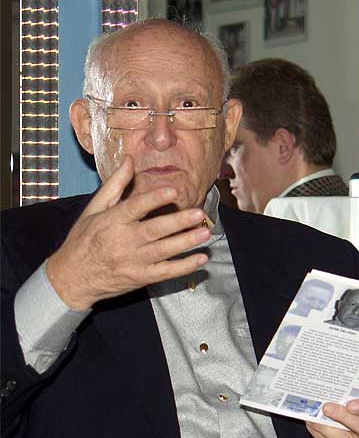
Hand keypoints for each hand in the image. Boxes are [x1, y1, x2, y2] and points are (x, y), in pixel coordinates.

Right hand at [46, 155, 209, 309]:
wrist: (72, 279)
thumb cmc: (83, 239)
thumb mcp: (94, 209)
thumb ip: (115, 184)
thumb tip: (129, 158)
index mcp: (111, 221)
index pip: (135, 208)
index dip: (154, 199)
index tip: (173, 191)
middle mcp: (123, 242)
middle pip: (154, 231)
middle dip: (178, 222)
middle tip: (200, 214)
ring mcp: (133, 262)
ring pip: (163, 251)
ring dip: (186, 243)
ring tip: (206, 233)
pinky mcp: (140, 278)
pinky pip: (165, 272)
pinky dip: (184, 267)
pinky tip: (201, 259)